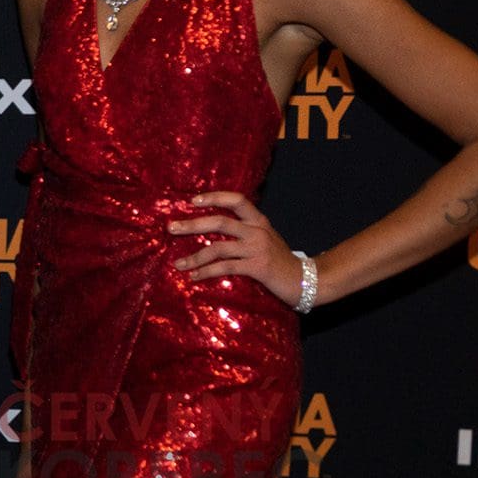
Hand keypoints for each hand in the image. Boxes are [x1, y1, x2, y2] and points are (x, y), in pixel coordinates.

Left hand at [169, 191, 303, 307]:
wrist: (306, 280)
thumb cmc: (280, 261)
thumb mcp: (265, 239)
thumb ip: (245, 230)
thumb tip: (212, 228)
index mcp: (259, 221)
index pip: (237, 200)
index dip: (214, 197)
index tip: (192, 201)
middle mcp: (257, 231)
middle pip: (220, 221)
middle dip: (192, 224)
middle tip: (171, 228)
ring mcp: (257, 248)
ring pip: (218, 247)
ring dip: (195, 256)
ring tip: (178, 264)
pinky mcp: (257, 267)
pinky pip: (225, 267)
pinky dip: (206, 272)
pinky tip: (194, 277)